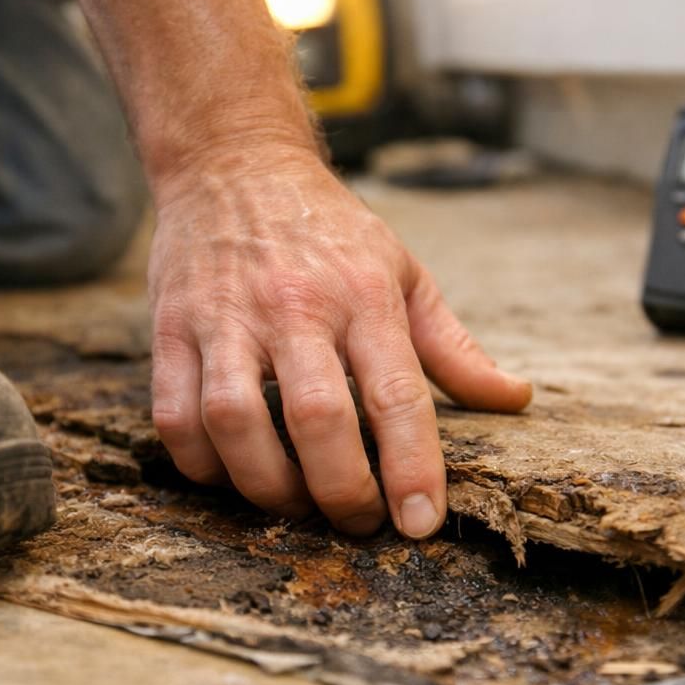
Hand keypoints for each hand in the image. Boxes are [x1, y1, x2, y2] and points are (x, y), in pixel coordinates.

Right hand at [146, 149, 532, 537]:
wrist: (233, 162)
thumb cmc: (328, 231)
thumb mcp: (404, 272)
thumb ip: (454, 346)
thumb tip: (514, 399)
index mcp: (364, 295)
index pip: (396, 394)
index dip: (411, 468)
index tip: (421, 523)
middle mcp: (294, 306)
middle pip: (316, 416)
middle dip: (341, 489)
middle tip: (359, 522)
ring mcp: (225, 317)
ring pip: (234, 421)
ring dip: (266, 485)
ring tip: (296, 503)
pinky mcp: (170, 328)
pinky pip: (173, 415)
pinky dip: (200, 463)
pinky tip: (232, 474)